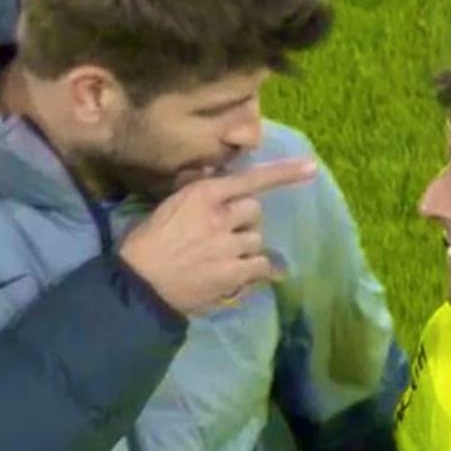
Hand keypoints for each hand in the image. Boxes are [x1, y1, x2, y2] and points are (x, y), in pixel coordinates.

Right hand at [119, 157, 315, 315]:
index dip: (283, 173)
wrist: (140, 283)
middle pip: (254, 210)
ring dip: (245, 247)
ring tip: (223, 258)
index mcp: (202, 194)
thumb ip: (196, 195)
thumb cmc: (145, 243)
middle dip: (243, 220)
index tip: (311, 167)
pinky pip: (261, 266)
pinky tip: (242, 275)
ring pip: (256, 239)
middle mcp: (220, 215)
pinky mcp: (235, 272)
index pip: (249, 179)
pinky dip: (256, 271)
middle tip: (225, 233)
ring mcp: (230, 245)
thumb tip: (214, 175)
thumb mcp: (168, 207)